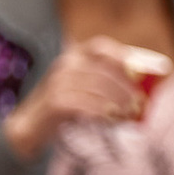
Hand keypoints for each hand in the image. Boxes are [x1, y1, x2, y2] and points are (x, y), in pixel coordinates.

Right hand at [2, 37, 140, 157]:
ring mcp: (58, 82)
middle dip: (126, 87)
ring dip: (119, 102)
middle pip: (105, 70)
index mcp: (72, 57)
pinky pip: (87, 105)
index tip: (141, 72)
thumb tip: (144, 88)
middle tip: (140, 103)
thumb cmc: (65, 108)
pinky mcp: (55, 102)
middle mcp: (64, 65)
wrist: (29, 128)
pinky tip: (113, 120)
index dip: (124, 56)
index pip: (100, 46)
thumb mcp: (85, 90)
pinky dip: (104, 113)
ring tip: (130, 114)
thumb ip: (108, 84)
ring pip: (99, 88)